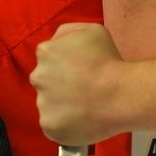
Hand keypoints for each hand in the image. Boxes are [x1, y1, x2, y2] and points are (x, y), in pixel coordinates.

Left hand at [31, 23, 123, 145]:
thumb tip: (58, 42)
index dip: (66, 62)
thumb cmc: (109, 60)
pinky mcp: (48, 126)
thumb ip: (68, 32)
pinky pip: (55, 124)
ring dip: (64, 103)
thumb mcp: (93, 29)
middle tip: (85, 87)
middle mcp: (37, 77)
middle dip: (61, 83)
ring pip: (50, 103)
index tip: (82, 68)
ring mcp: (41, 104)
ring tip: (88, 104)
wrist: (118, 95)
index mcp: (46, 52)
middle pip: (46, 80)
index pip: (49, 57)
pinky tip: (85, 118)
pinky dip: (67, 122)